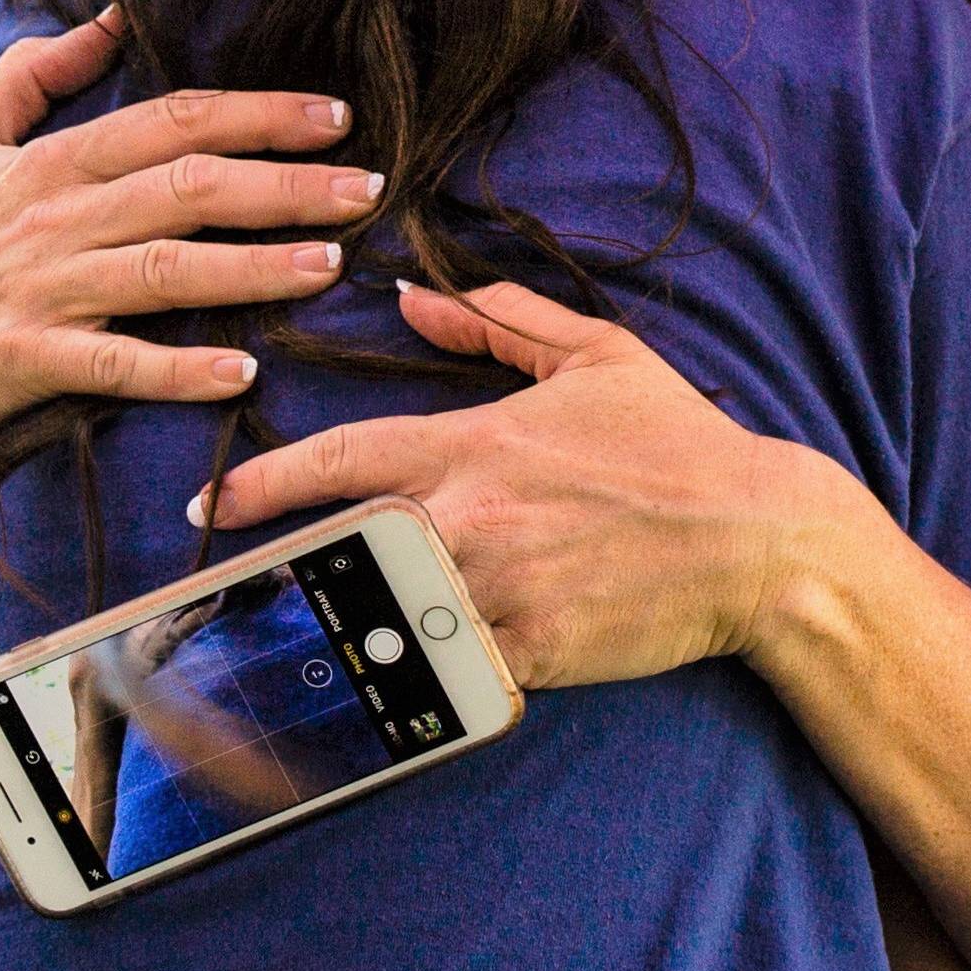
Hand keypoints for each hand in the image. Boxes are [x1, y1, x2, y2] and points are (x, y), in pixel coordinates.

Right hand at [0, 13, 380, 468]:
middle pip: (187, 188)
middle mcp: (53, 219)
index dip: (257, 116)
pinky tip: (240, 373)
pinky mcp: (26, 362)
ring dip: (252, 266)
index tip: (335, 117)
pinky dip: (177, 370)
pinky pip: (114, 364)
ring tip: (329, 266)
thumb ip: (32, 76)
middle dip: (284, 184)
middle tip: (368, 187)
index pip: (171, 122)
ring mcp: (42, 291)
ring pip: (165, 270)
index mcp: (49, 163)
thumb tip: (107, 19)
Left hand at [190, 279, 863, 691]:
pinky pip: (455, 669)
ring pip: (391, 613)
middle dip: (293, 568)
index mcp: (472, 442)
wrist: (756, 539)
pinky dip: (435, 672)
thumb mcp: (594, 356)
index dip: (260, 483)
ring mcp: (496, 590)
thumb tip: (414, 295)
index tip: (214, 506)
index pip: (337, 459)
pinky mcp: (530, 651)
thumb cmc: (677, 445)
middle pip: (342, 546)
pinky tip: (419, 676)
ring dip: (363, 623)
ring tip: (329, 642)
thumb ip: (497, 320)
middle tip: (251, 590)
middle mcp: (470, 517)